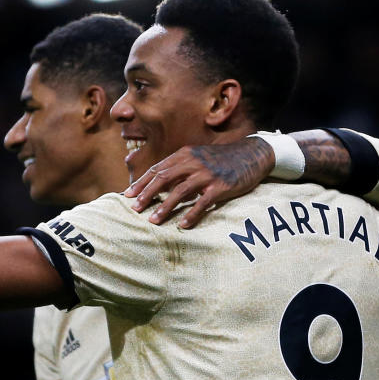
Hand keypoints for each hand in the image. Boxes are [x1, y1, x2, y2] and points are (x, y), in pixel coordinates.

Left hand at [124, 138, 273, 228]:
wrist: (251, 154)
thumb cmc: (220, 160)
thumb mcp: (197, 157)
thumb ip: (179, 167)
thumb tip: (158, 183)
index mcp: (184, 155)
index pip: (157, 169)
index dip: (141, 182)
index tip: (128, 195)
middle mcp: (193, 162)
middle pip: (163, 178)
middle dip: (147, 194)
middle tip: (134, 208)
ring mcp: (207, 174)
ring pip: (180, 191)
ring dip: (165, 206)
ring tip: (153, 220)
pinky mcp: (221, 186)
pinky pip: (203, 202)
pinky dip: (191, 214)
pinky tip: (182, 225)